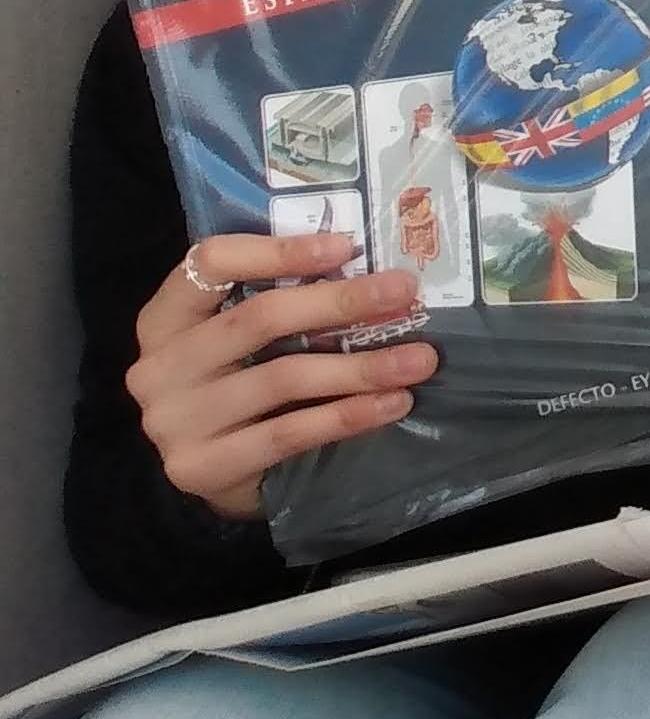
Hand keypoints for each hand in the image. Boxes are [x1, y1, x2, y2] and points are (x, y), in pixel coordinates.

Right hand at [126, 235, 437, 521]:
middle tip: (404, 293)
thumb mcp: (245, 339)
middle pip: (258, 318)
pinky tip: (393, 404)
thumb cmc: (240, 386)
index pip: (210, 262)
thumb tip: (373, 267)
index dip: (278, 250)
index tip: (346, 246)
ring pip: (283, 377)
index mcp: (164, 319)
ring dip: (361, 366)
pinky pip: (289, 433)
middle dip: (341, 302)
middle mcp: (159, 367)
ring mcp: (174, 421)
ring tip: (420, 360)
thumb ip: (282, 299)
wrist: (216, 473)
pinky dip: (349, 416)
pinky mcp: (201, 467)